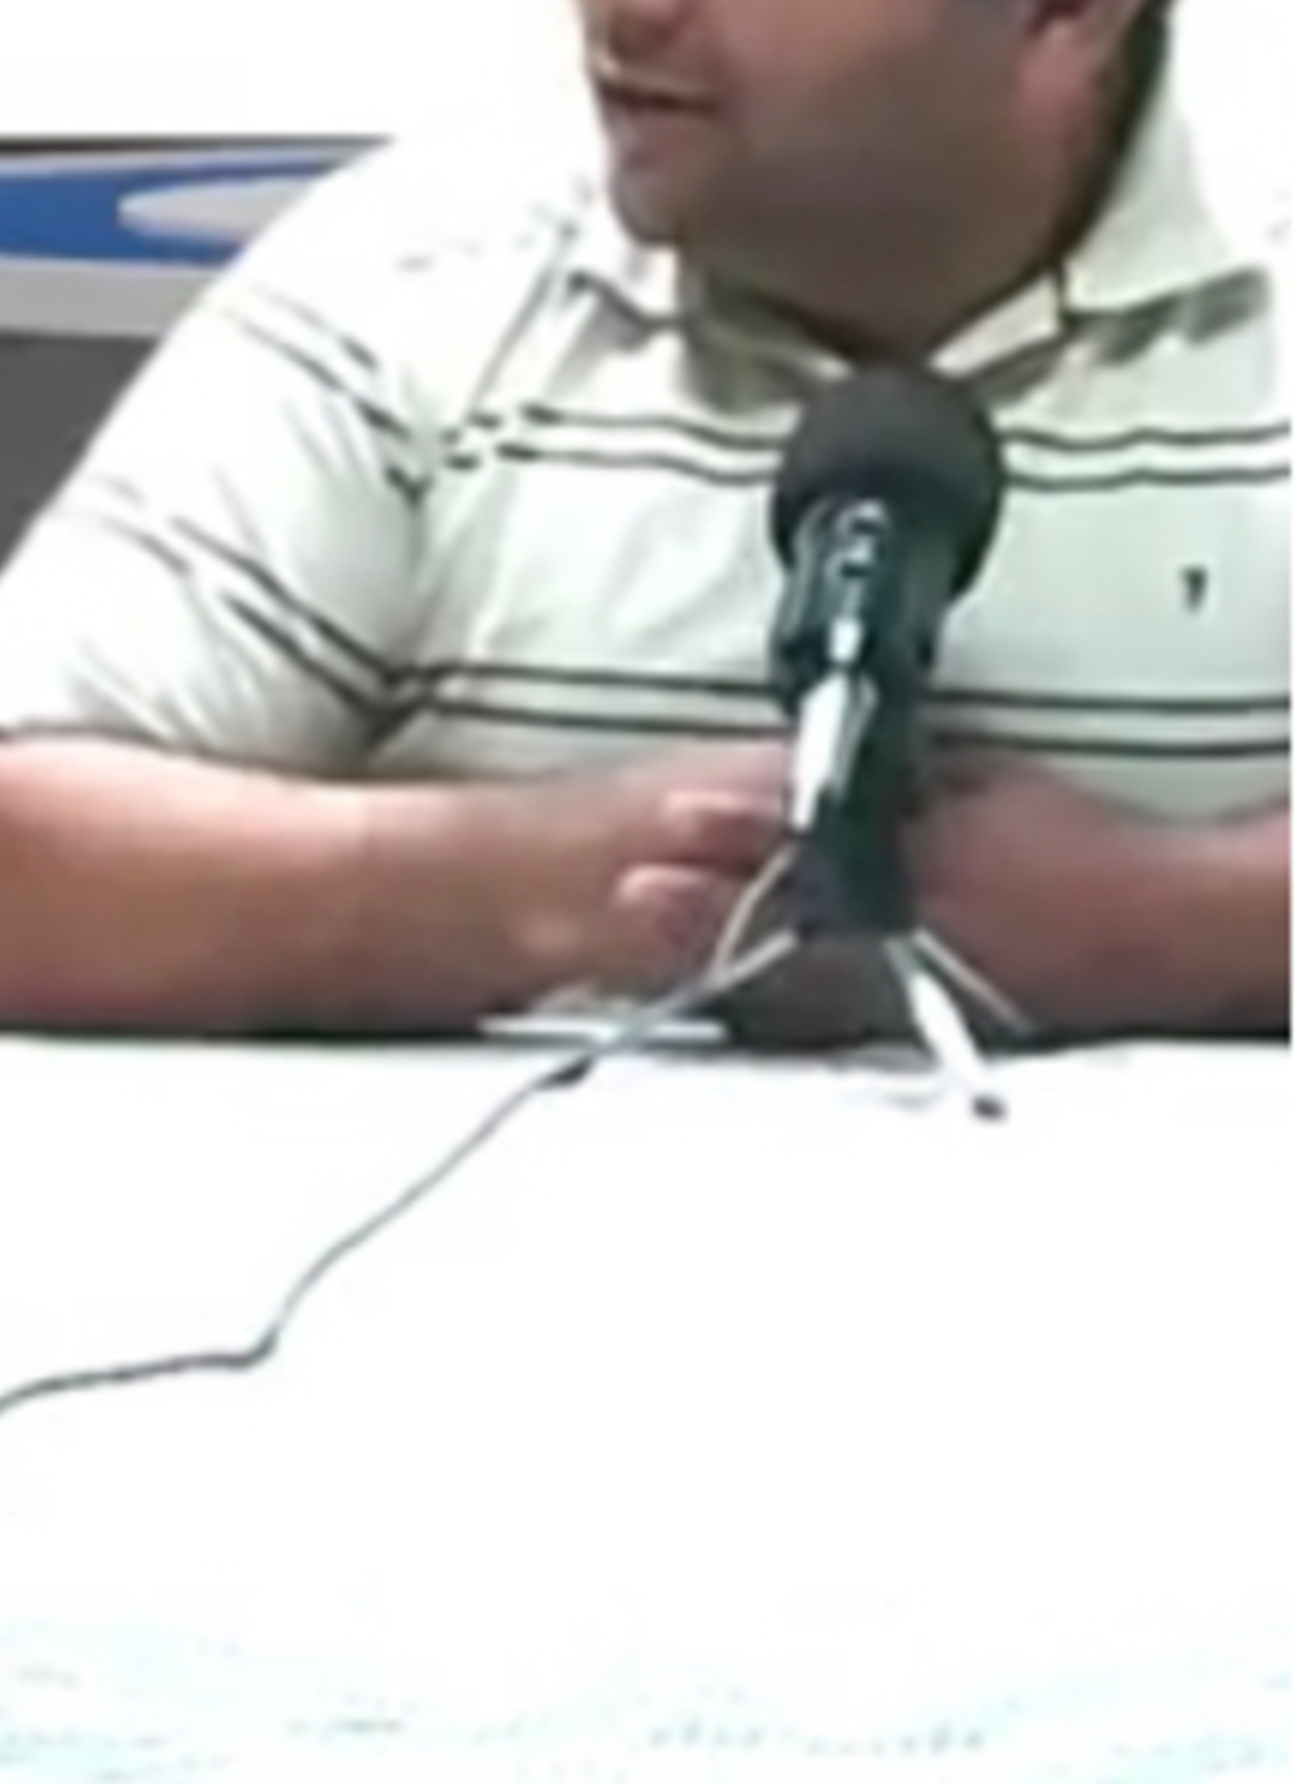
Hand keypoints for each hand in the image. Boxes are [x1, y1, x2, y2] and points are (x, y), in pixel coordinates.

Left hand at [618, 755, 1166, 1052]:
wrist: (1151, 926)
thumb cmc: (1071, 845)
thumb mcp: (983, 784)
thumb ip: (901, 782)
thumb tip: (837, 767)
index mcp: (920, 848)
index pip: (814, 831)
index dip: (741, 822)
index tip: (677, 813)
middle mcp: (911, 916)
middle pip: (787, 907)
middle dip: (704, 899)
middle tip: (631, 888)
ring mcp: (914, 974)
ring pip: (796, 969)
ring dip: (717, 952)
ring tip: (640, 941)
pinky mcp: (922, 1016)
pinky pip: (833, 1017)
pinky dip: (769, 1007)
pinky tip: (713, 1002)